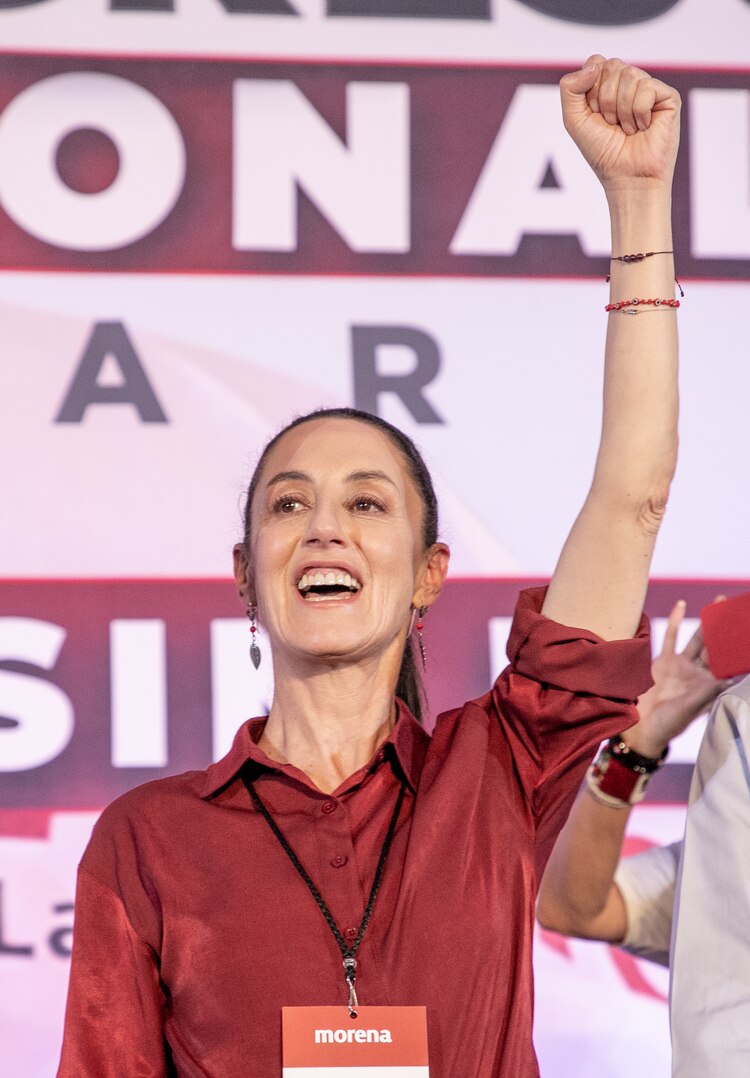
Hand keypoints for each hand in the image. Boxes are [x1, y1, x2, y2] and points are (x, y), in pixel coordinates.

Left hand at [560, 55, 680, 194]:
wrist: (626, 177)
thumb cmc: (602, 152)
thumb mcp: (574, 120)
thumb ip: (570, 88)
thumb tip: (595, 63)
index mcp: (608, 85)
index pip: (596, 62)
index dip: (590, 90)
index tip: (595, 115)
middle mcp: (629, 83)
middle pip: (612, 66)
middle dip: (605, 101)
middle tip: (612, 124)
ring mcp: (650, 88)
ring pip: (629, 75)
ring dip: (621, 110)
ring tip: (628, 129)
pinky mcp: (668, 97)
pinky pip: (646, 87)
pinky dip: (638, 112)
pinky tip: (644, 127)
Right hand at [626, 600, 727, 757]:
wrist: (641, 725)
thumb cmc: (670, 723)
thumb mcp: (690, 708)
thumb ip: (706, 692)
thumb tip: (726, 678)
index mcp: (709, 686)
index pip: (729, 664)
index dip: (739, 650)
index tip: (748, 634)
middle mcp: (698, 673)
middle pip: (716, 647)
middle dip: (727, 630)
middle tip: (737, 610)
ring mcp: (681, 665)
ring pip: (697, 638)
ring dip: (707, 621)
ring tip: (718, 602)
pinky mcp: (663, 660)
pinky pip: (671, 636)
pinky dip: (676, 620)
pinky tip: (682, 604)